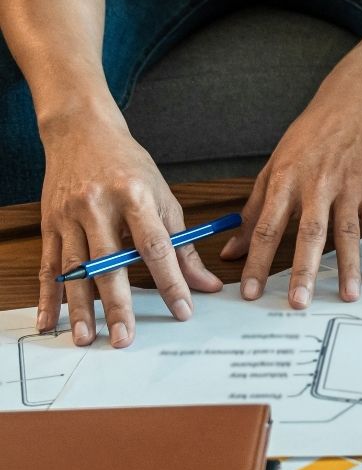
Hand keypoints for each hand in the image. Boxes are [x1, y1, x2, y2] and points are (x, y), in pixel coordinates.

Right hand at [37, 111, 222, 346]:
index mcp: (135, 197)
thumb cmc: (129, 166)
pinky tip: (49, 320)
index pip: (156, 247)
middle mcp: (99, 207)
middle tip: (124, 338)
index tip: (182, 309)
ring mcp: (69, 216)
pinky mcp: (49, 224)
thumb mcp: (164, 197)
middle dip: (117, 305)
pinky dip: (48, 296)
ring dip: (80, 308)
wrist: (82, 132)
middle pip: (109, 263)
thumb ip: (183, 244)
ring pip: (75, 269)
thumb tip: (205, 284)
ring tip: (87, 337)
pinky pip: (49, 265)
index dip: (170, 281)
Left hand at [221, 74, 361, 307]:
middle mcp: (316, 185)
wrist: (351, 105)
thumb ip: (253, 211)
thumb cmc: (308, 137)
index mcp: (285, 180)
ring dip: (348, 267)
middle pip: (308, 233)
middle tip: (298, 301)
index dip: (256, 261)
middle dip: (303, 270)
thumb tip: (230, 251)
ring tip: (347, 295)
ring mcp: (348, 188)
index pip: (266, 226)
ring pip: (346, 233)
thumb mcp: (274, 167)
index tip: (250, 291)